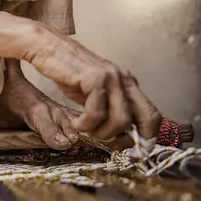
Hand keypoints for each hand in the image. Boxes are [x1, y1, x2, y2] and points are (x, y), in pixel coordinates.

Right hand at [22, 29, 160, 142]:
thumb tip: (122, 136)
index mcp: (128, 84)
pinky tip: (75, 122)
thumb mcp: (94, 95)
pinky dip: (84, 124)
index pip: (152, 115)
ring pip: (121, 121)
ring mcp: (112, 77)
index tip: (135, 152)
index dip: (149, 137)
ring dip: (100, 134)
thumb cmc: (68, 73)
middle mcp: (124, 79)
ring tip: (84, 129)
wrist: (47, 48)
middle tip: (102, 141)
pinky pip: (96, 113)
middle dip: (124, 139)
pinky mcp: (95, 78)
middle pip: (146, 119)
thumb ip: (109, 110)